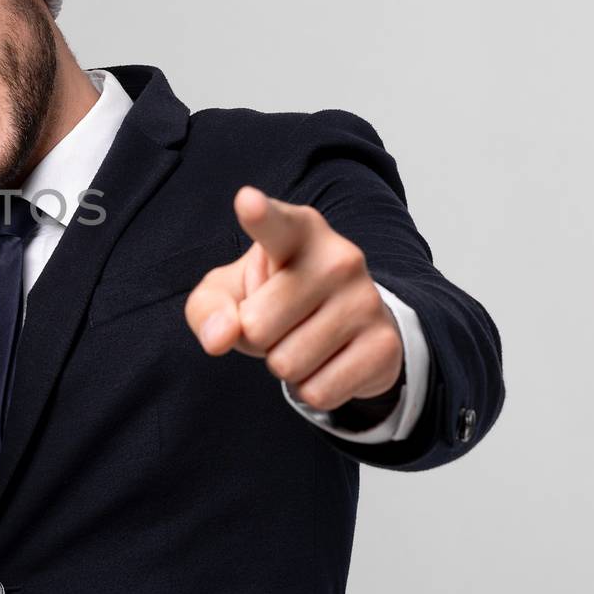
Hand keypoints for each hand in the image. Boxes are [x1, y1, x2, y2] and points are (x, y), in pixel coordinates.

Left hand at [184, 186, 403, 411]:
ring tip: (302, 337)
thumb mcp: (227, 295)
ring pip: (287, 364)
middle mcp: (339, 257)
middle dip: (255, 338)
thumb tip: (220, 337)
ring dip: (283, 364)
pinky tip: (326, 361)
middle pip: (257, 326)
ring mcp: (367, 299)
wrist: (346, 325)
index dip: (259, 215)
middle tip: (279, 321)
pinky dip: (310, 389)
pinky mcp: (385, 345)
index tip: (246, 201)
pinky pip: (318, 392)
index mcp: (296, 231)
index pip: (275, 224)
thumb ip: (208, 309)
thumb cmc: (271, 298)